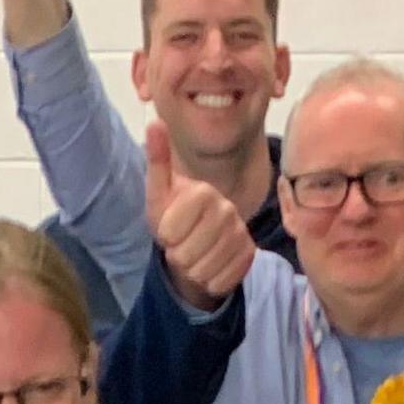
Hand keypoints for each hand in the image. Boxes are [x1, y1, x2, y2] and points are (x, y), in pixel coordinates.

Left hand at [148, 123, 254, 307]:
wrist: (197, 242)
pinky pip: (220, 281)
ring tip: (194, 253)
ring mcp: (241, 233)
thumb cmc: (172, 217)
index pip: (171, 231)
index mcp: (203, 192)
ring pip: (203, 270)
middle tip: (182, 243)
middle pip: (187, 253)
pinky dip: (209, 280)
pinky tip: (209, 265)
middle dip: (178, 255)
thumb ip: (158, 161)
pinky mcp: (249, 255)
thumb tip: (154, 122)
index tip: (169, 229)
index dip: (164, 236)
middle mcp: (227, 209)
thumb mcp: (158, 193)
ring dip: (192, 269)